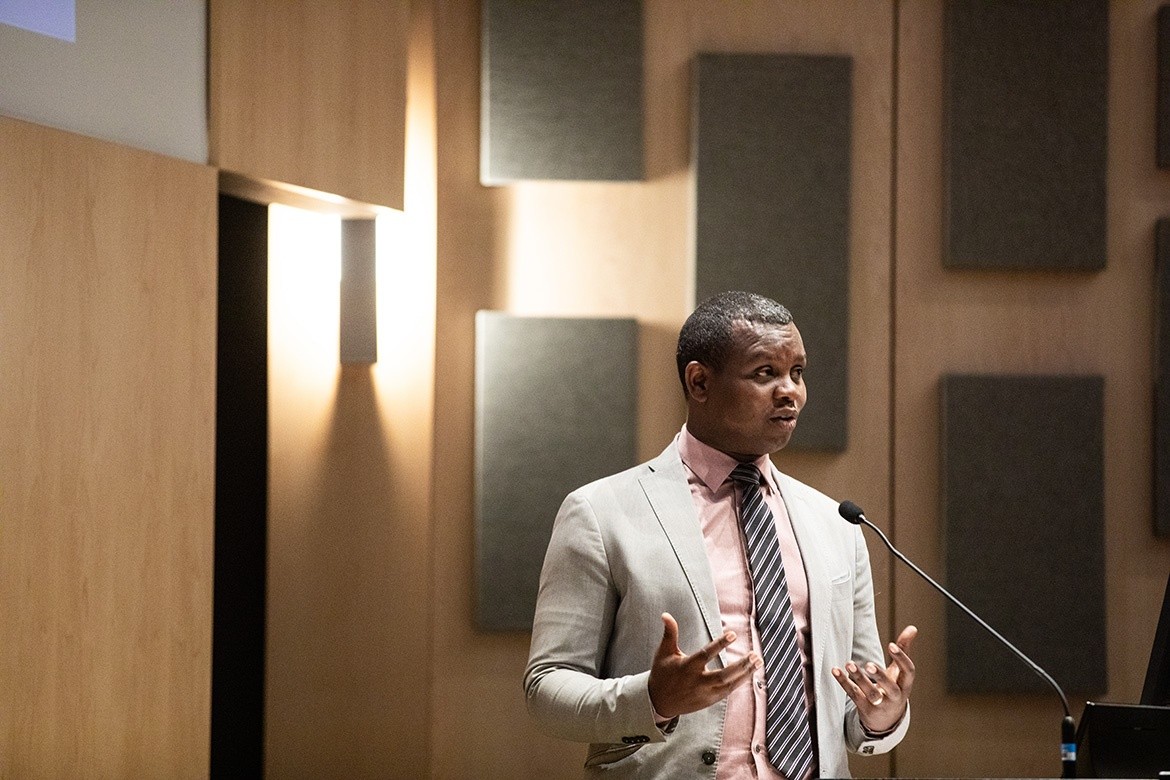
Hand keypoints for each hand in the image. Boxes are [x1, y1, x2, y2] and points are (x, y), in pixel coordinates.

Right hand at [647, 612, 762, 718]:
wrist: (660, 702)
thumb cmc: (662, 673)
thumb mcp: (663, 652)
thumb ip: (669, 633)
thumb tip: (666, 614)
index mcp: (686, 667)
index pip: (706, 655)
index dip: (720, 644)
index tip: (733, 634)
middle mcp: (697, 682)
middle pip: (723, 675)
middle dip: (740, 666)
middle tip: (755, 655)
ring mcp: (705, 693)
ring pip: (729, 685)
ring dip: (745, 674)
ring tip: (758, 661)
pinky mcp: (710, 700)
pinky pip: (728, 691)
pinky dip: (740, 682)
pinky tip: (750, 672)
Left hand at [831, 624, 917, 734]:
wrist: (886, 720)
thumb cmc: (894, 688)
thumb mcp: (900, 672)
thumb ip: (904, 649)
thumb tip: (913, 627)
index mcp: (905, 685)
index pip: (909, 672)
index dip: (901, 659)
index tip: (891, 645)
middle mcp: (895, 696)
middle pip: (890, 688)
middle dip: (880, 676)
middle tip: (869, 664)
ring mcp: (880, 704)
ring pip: (870, 694)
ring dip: (859, 679)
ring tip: (849, 664)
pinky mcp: (865, 708)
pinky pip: (853, 695)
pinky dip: (844, 682)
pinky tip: (835, 670)